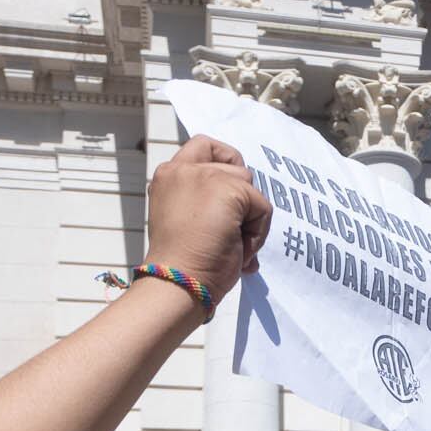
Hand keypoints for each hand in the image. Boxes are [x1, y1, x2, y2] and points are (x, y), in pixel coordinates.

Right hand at [142, 136, 272, 298]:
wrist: (178, 283)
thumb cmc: (183, 265)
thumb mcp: (187, 220)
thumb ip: (206, 201)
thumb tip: (247, 207)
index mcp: (168, 177)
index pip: (204, 146)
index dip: (224, 162)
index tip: (231, 191)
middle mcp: (182, 169)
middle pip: (236, 167)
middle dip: (241, 199)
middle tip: (229, 231)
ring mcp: (205, 176)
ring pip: (250, 187)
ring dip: (249, 219)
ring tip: (231, 245)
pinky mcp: (229, 190)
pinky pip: (262, 207)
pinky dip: (257, 234)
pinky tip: (238, 251)